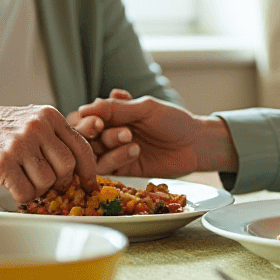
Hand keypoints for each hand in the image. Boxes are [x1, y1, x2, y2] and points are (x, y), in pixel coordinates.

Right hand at [0, 103, 101, 204]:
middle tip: (49, 185)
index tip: (89, 184)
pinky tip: (13, 187)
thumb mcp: (30, 121)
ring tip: (24, 181)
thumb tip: (81, 169)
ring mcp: (19, 145)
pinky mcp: (2, 163)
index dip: (88, 170)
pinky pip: (26, 192)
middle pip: (67, 167)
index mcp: (48, 116)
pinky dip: (22, 197)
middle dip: (61, 182)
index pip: (80, 147)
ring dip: (38, 190)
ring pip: (47, 182)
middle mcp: (37, 127)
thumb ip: (54, 138)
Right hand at [73, 95, 237, 179]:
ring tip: (131, 138)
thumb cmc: (172, 120)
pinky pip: (107, 169)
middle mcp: (108, 134)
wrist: (195, 144)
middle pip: (85, 137)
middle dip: (94, 134)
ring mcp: (114, 153)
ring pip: (94, 153)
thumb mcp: (145, 108)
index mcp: (111, 114)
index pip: (84, 117)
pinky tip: (135, 150)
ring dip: (110, 144)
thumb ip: (116, 108)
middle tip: (109, 129)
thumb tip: (84, 108)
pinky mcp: (122, 171)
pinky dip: (117, 158)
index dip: (86, 120)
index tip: (96, 121)